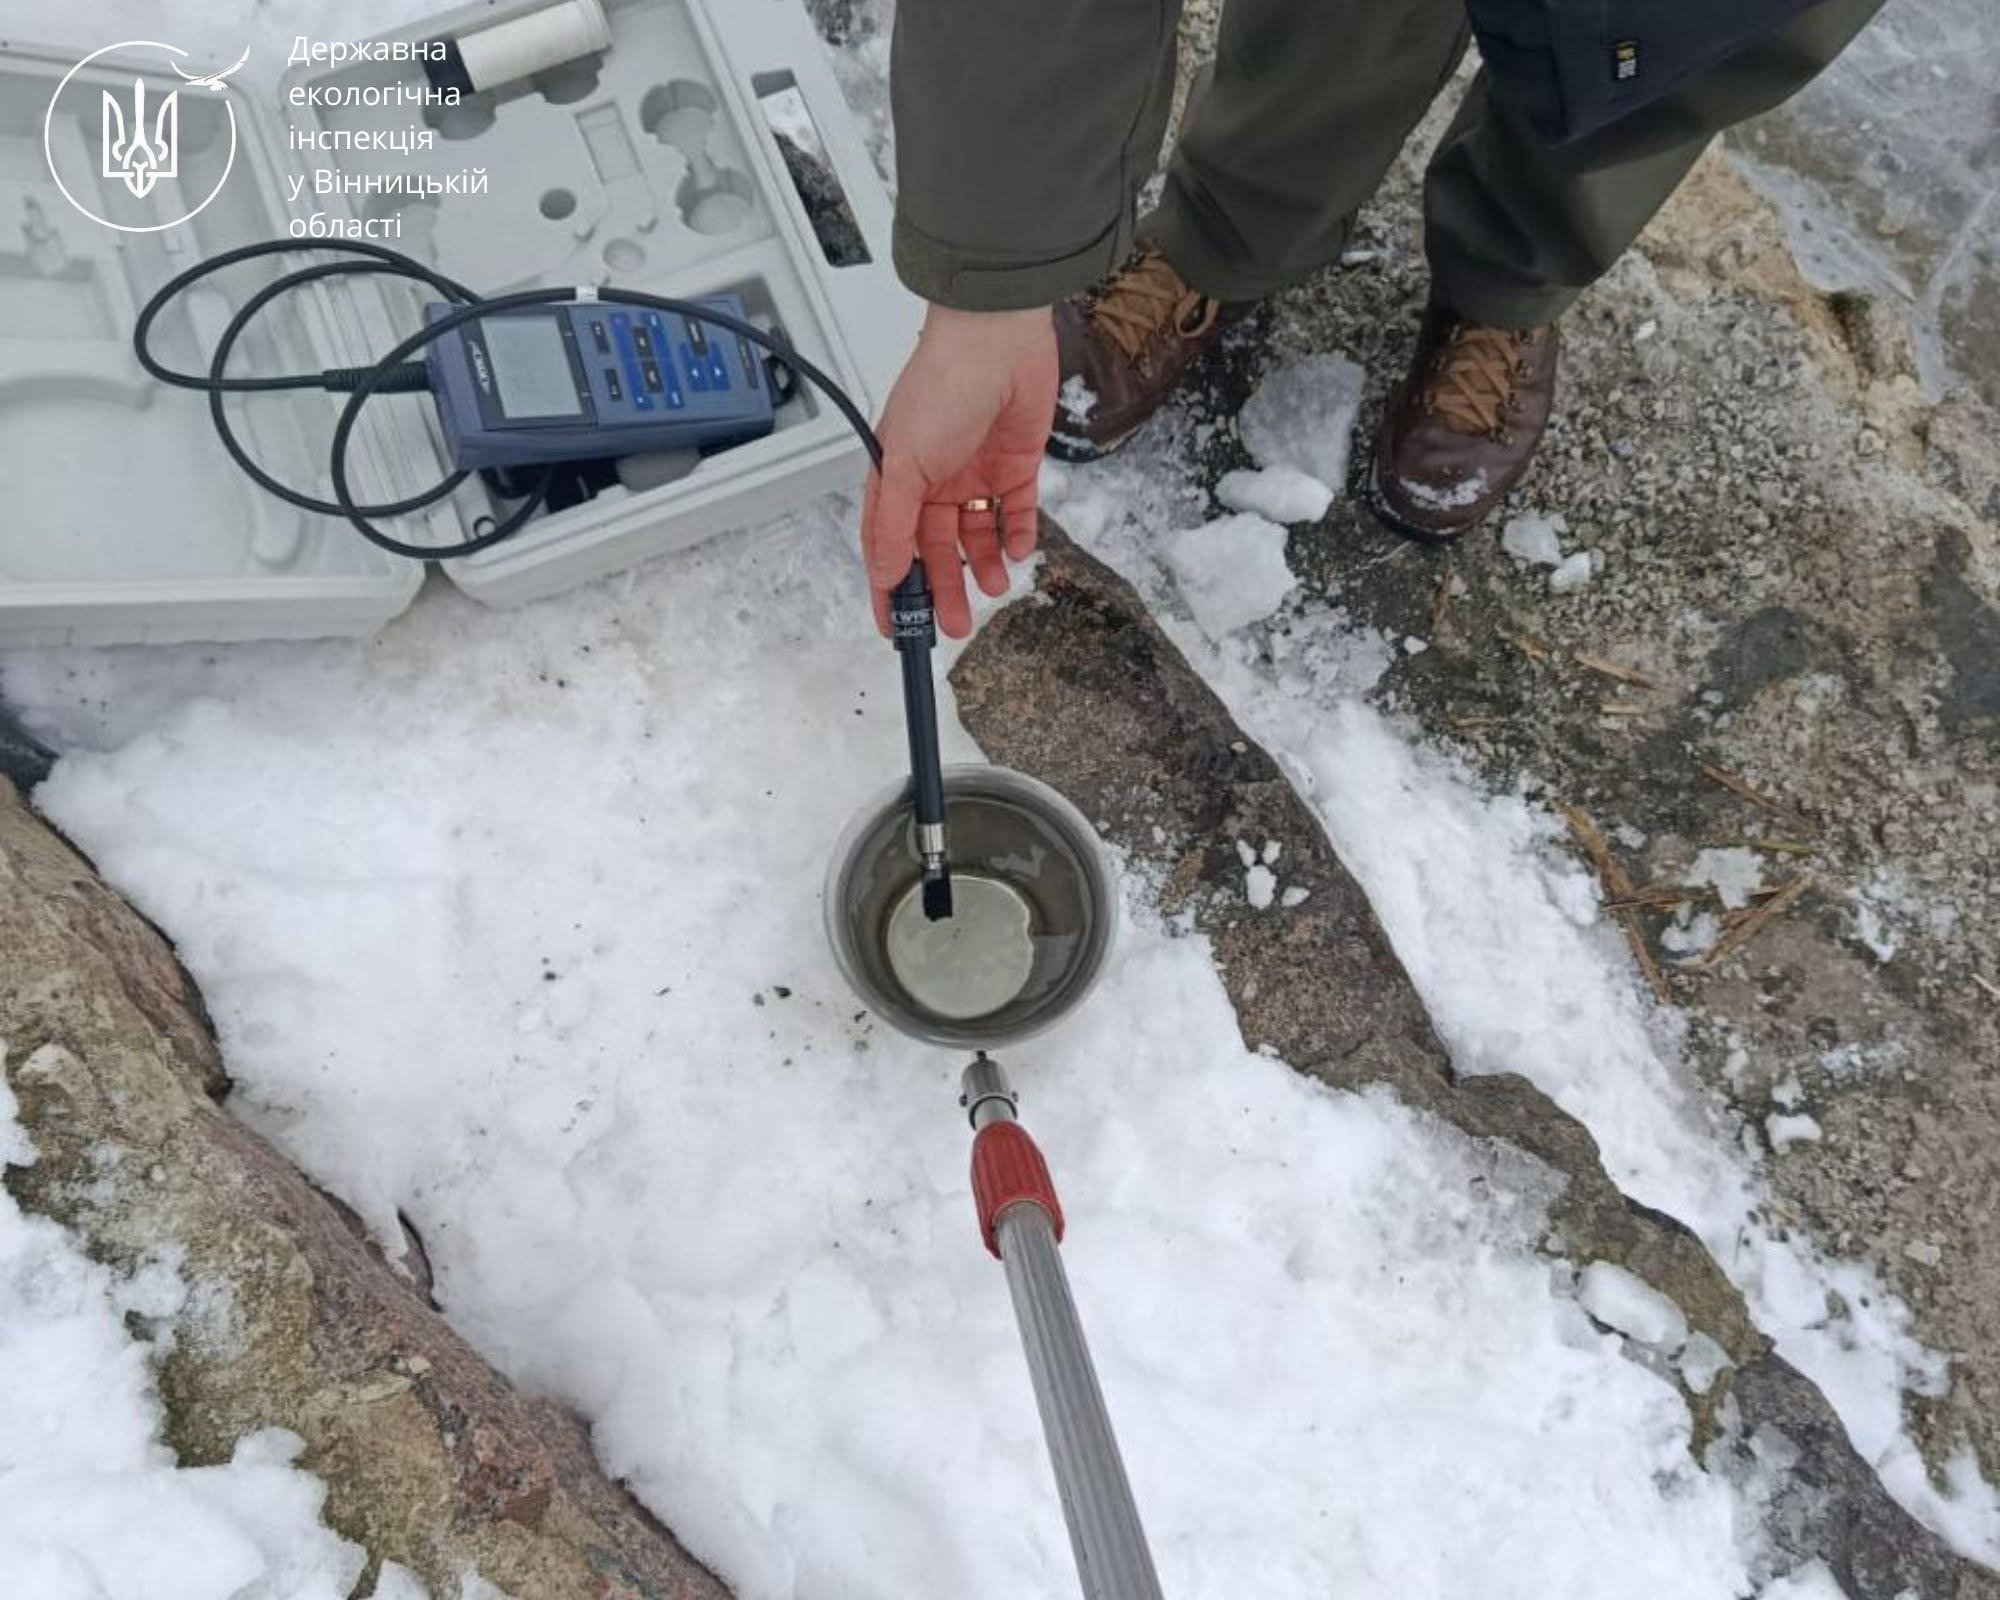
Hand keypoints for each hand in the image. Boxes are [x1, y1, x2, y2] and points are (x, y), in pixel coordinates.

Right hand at [861, 303, 1056, 637]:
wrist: (997, 341)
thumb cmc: (940, 389)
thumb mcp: (904, 465)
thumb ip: (892, 524)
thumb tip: (881, 573)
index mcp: (897, 480)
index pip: (889, 547)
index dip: (891, 588)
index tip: (898, 628)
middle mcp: (934, 480)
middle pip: (937, 549)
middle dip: (945, 588)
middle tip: (956, 625)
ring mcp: (975, 473)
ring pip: (978, 535)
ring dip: (984, 564)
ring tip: (994, 588)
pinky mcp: (1016, 465)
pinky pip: (1016, 512)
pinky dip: (1016, 535)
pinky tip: (1017, 552)